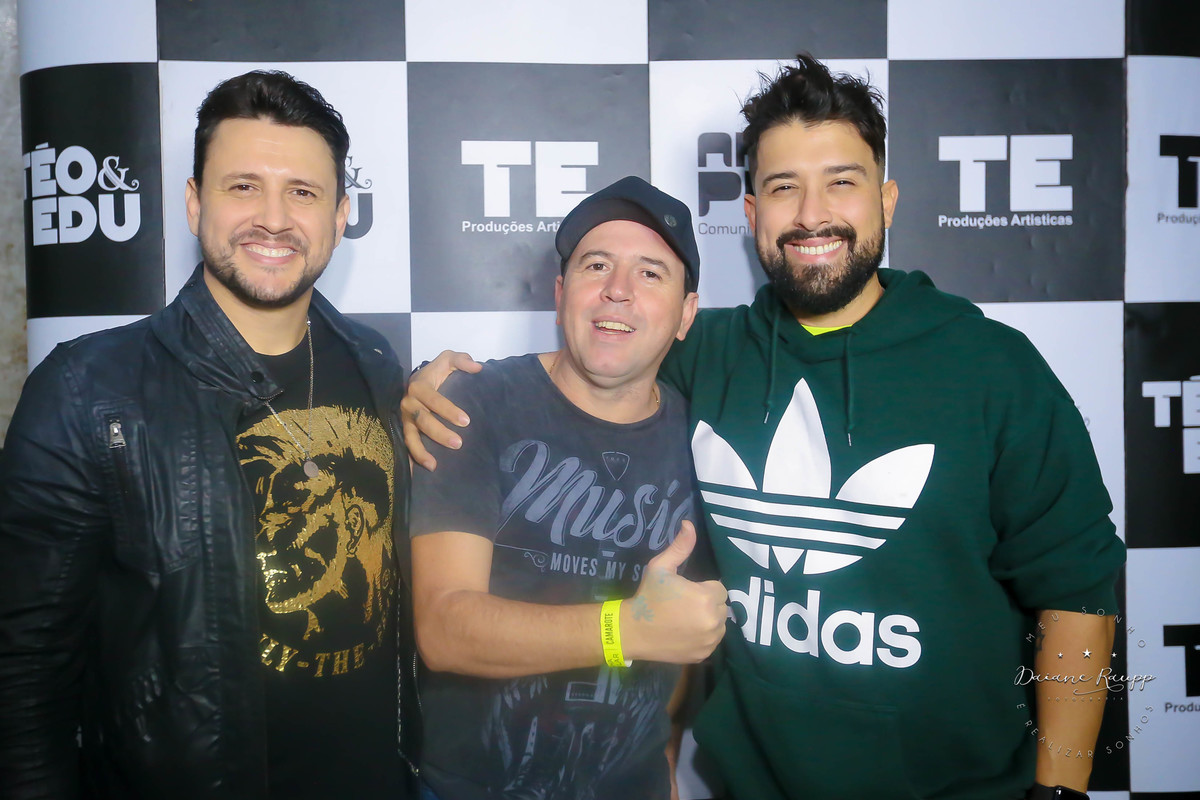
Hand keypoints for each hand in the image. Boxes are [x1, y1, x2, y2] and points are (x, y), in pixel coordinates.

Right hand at [401, 350, 480, 470]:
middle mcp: (408, 403)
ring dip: (421, 451)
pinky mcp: (404, 429)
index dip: (448, 410)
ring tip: (434, 465)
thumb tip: (477, 368)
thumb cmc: (437, 373)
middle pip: (422, 420)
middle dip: (439, 433)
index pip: (433, 400)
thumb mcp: (448, 360)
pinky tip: (418, 471)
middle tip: (458, 444)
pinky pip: (406, 445)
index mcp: (419, 386)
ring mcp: (405, 418)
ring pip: (410, 436)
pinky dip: (411, 458)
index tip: (466, 421)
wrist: (419, 381)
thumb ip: (461, 360)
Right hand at [622, 521, 726, 663]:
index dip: (703, 588)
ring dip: (708, 620)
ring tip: (685, 619)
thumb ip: (680, 547)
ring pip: (719, 624)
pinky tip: (685, 632)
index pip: (719, 588)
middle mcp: (713, 620)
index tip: (686, 592)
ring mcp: (710, 640)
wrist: (632, 631)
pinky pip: (712, 641)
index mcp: (706, 597)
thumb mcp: (660, 567)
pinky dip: (704, 637)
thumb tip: (689, 524)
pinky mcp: (704, 654)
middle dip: (707, 603)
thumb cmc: (647, 596)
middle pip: (721, 607)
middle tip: (684, 605)